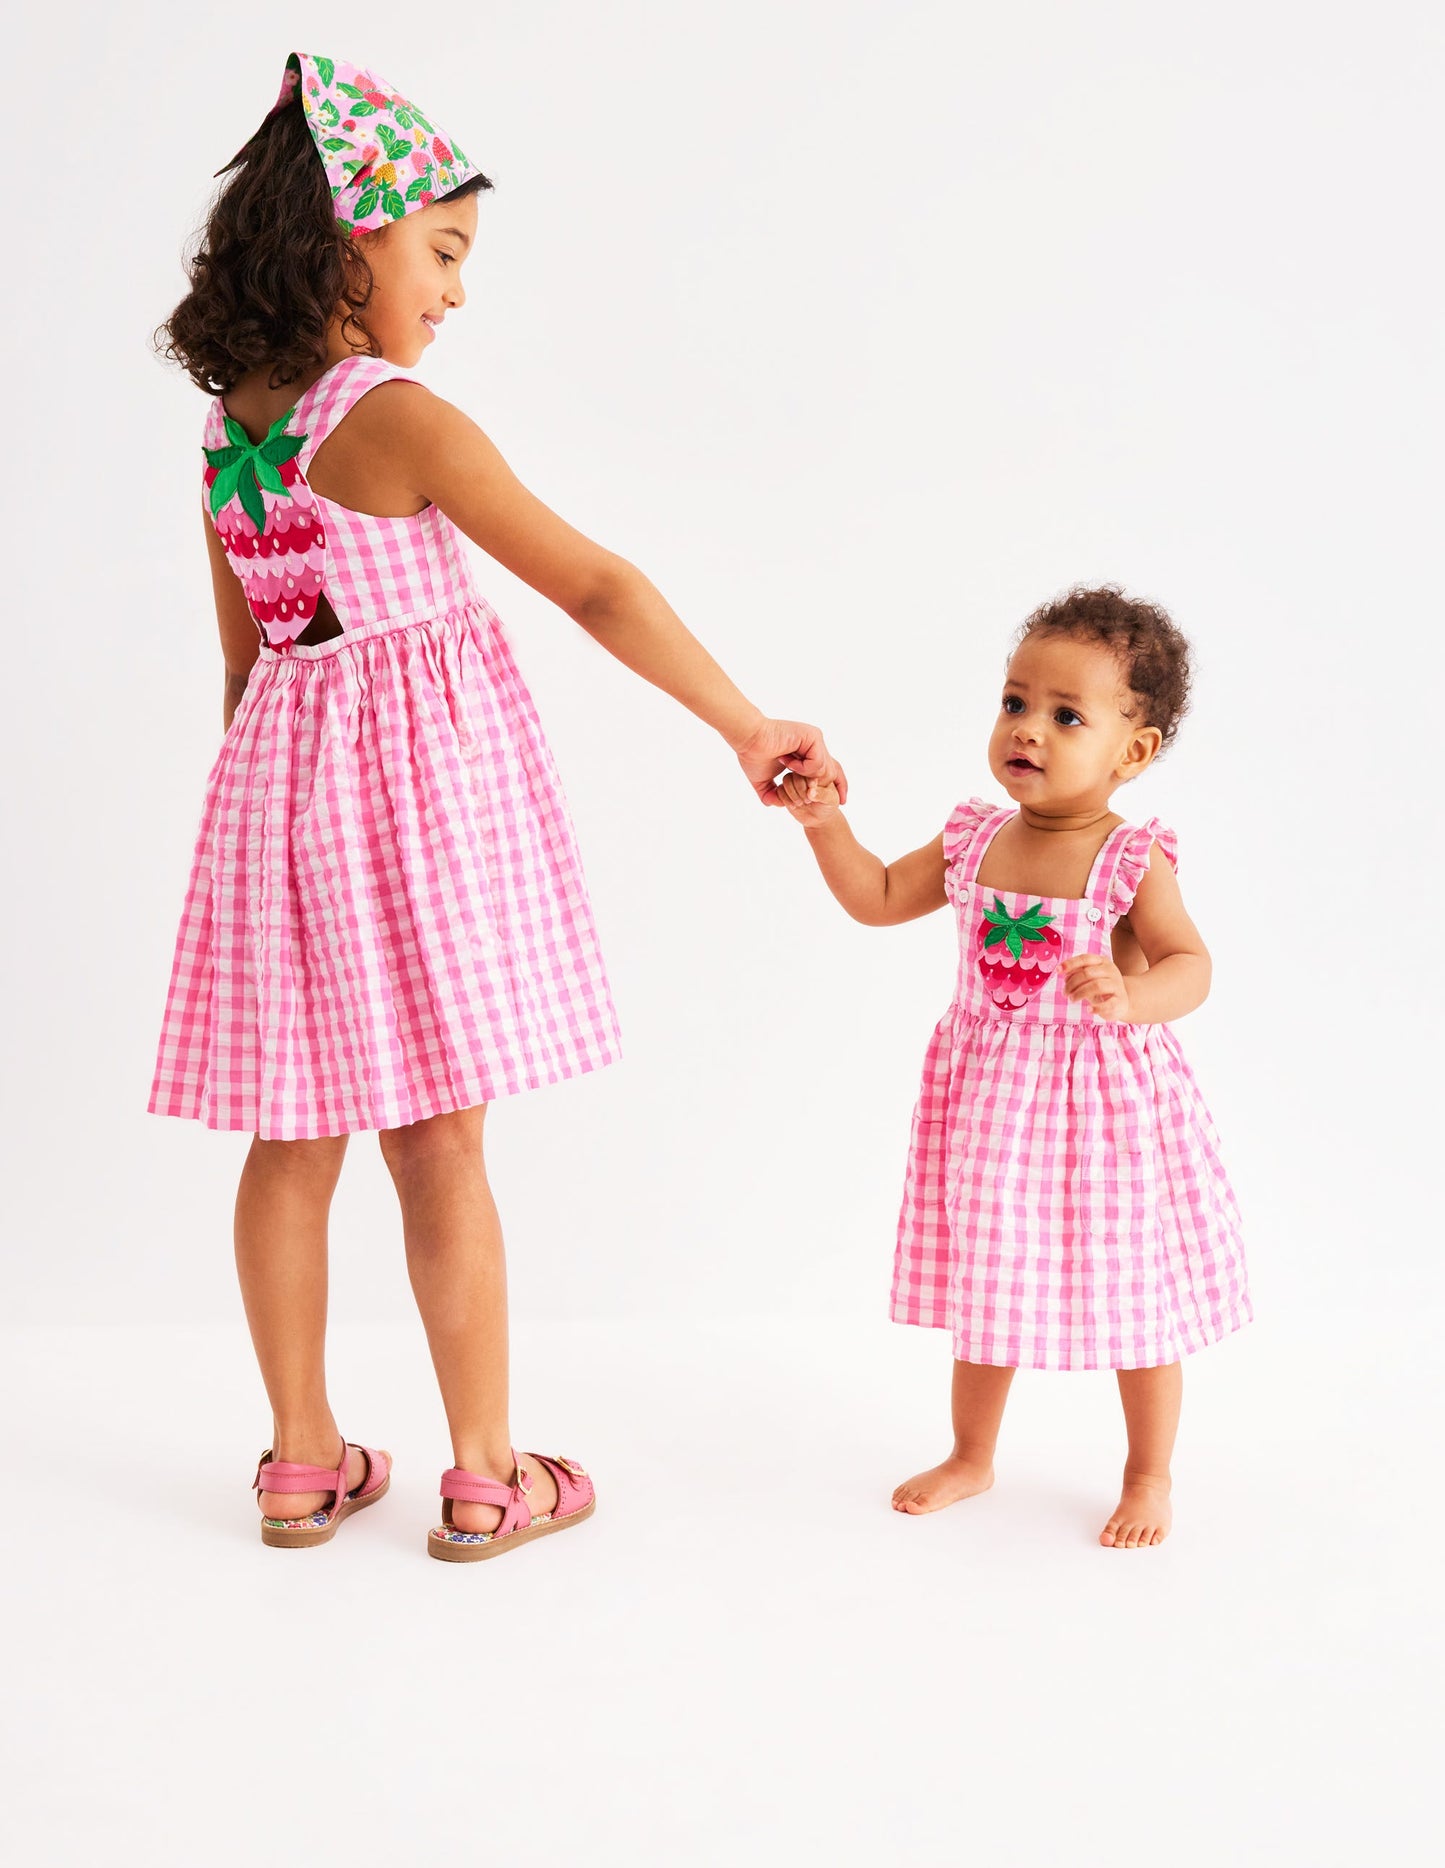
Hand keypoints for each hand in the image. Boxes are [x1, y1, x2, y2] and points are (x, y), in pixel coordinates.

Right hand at [732, 716, 848, 808]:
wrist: (749, 739)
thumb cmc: (753, 755)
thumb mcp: (764, 780)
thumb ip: (771, 792)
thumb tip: (773, 803)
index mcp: (807, 753)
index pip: (830, 771)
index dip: (838, 786)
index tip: (842, 802)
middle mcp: (814, 745)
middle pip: (835, 771)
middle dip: (824, 790)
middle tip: (807, 798)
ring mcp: (815, 740)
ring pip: (825, 770)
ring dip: (805, 780)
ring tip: (788, 775)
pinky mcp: (813, 737)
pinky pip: (817, 763)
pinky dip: (802, 768)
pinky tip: (787, 762)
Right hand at [776, 771, 842, 824]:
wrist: (819, 818)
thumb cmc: (827, 806)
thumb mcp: (830, 800)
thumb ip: (823, 794)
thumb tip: (811, 792)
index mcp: (816, 772)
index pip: (808, 770)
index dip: (808, 781)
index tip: (812, 790)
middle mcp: (803, 775)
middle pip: (795, 774)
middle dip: (800, 789)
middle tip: (808, 801)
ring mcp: (793, 782)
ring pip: (786, 780)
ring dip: (792, 794)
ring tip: (801, 803)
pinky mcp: (785, 791)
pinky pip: (779, 790)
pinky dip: (786, 799)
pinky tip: (794, 806)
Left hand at [1062, 952, 1131, 1020]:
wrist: (1121, 1002)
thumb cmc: (1100, 988)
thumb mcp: (1089, 978)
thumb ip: (1077, 973)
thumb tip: (1062, 972)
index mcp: (1102, 962)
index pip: (1085, 958)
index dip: (1070, 963)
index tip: (1058, 970)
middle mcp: (1111, 971)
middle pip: (1088, 973)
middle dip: (1072, 983)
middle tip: (1064, 993)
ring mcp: (1117, 985)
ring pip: (1096, 986)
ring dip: (1080, 993)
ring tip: (1072, 999)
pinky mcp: (1120, 1001)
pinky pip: (1108, 1004)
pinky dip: (1096, 1008)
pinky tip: (1088, 1010)